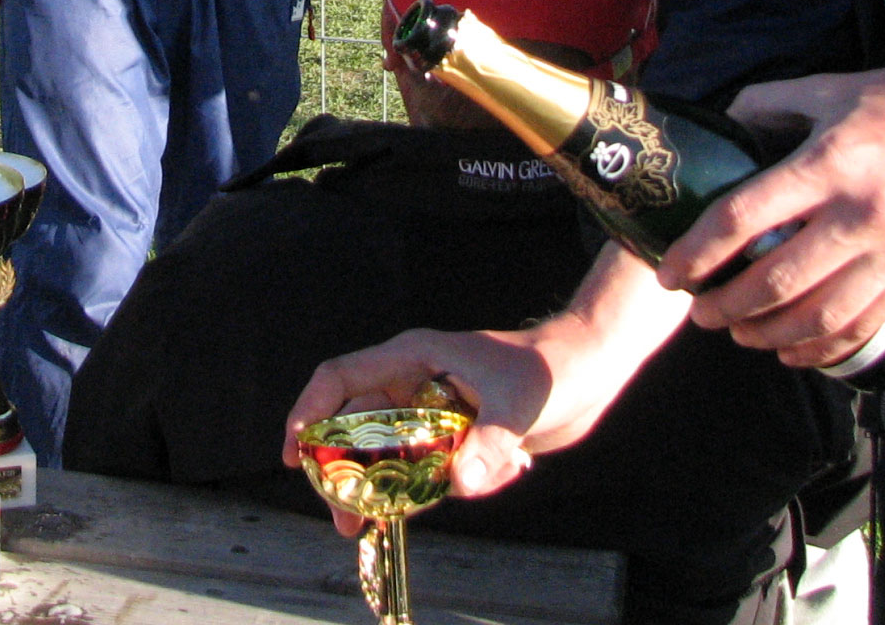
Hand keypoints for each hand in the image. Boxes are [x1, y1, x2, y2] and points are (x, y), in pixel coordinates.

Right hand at [282, 250, 685, 531]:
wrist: (589, 370)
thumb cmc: (549, 370)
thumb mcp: (518, 406)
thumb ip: (488, 444)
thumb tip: (460, 486)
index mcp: (412, 358)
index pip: (341, 379)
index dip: (308, 412)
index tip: (295, 455)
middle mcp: (412, 382)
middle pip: (355, 426)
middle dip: (343, 473)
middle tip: (342, 518)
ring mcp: (431, 409)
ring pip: (387, 453)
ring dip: (385, 490)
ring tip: (372, 528)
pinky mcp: (453, 433)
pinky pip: (425, 468)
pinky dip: (438, 488)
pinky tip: (491, 480)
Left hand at [659, 52, 884, 368]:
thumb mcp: (836, 86)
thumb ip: (771, 103)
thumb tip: (726, 123)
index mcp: (831, 163)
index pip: (745, 217)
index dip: (698, 251)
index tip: (670, 272)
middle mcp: (860, 216)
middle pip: (775, 281)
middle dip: (726, 305)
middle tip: (698, 310)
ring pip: (818, 316)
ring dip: (767, 334)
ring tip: (737, 332)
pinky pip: (863, 327)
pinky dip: (821, 348)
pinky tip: (792, 349)